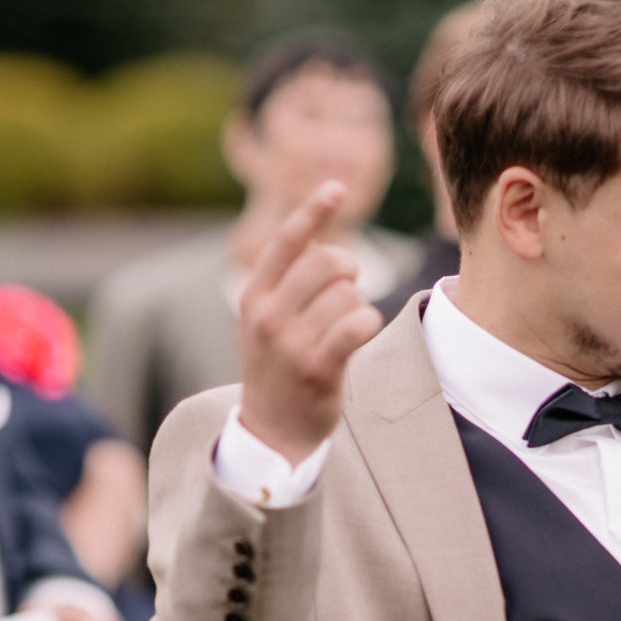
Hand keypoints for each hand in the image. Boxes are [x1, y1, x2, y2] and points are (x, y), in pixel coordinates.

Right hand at [235, 180, 385, 462]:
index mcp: (253, 297)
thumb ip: (286, 281)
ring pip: (348, 294)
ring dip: (357, 307)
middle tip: (348, 290)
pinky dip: (367, 323)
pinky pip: (357, 324)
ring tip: (343, 329)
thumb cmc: (278, 368)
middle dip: (350, 271)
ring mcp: (289, 343)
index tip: (337, 188)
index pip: (286, 242)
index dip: (313, 211)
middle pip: (328, 262)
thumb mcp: (265, 321)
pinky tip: (359, 334)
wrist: (272, 432)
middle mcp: (267, 316)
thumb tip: (320, 235)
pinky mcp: (316, 368)